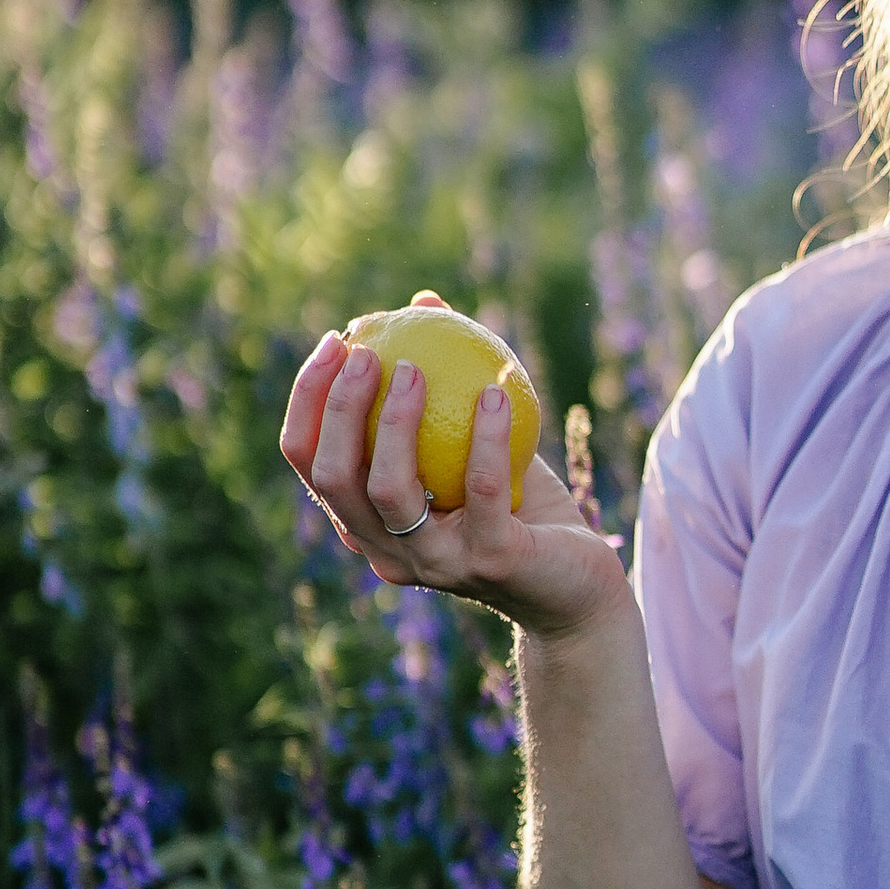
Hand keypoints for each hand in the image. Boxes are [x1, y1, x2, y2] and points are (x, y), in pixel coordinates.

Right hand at [279, 291, 629, 643]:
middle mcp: (389, 552)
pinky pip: (482, 492)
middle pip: (335, 479)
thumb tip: (424, 299)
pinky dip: (484, 437)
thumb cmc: (522, 508)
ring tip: (417, 368)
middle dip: (339, 408)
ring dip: (396, 422)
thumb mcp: (478, 442)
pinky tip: (494, 390)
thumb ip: (448, 380)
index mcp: (369, 525)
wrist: (579, 589)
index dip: (310, 399)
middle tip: (367, 350)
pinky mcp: (492, 563)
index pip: (312, 461)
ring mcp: (438, 564)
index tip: (338, 340)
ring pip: (390, 492)